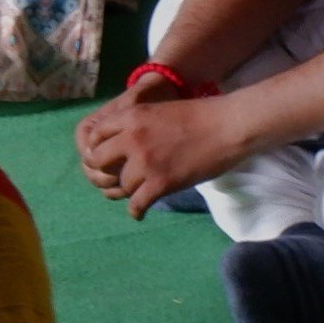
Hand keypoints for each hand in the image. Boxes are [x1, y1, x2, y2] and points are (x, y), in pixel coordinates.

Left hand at [76, 82, 259, 218]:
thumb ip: (136, 124)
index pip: (96, 135)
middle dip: (106, 171)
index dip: (99, 147)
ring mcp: (145, 162)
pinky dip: (136, 211)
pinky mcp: (161, 183)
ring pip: (121, 185)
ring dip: (129, 190)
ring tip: (139, 191)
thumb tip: (121, 143)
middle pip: (99, 161)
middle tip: (116, 177)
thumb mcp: (158, 110)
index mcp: (131, 116)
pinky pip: (136, 204)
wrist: (227, 126)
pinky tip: (138, 212)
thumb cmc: (200, 115)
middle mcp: (131, 138)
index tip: (107, 156)